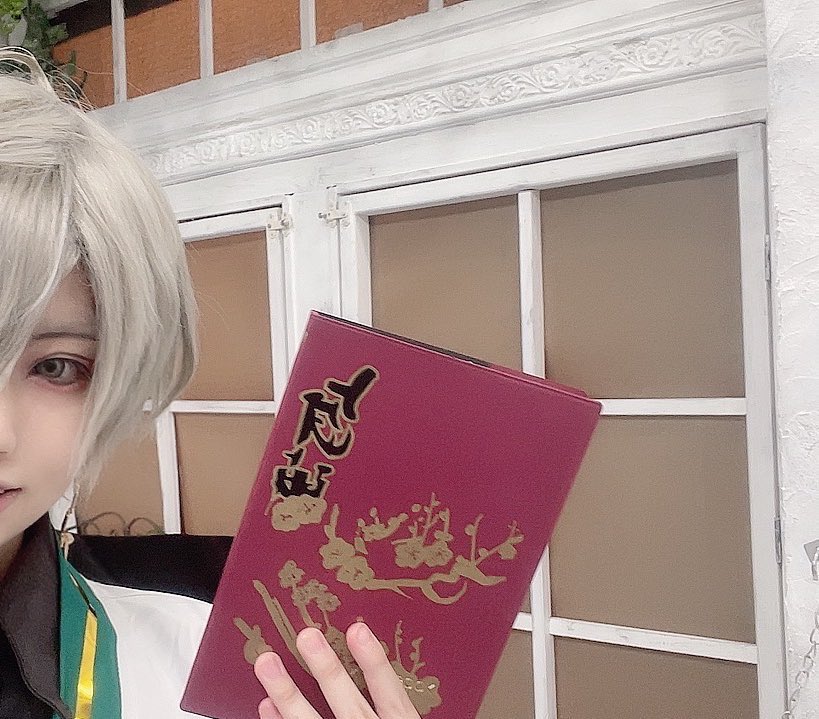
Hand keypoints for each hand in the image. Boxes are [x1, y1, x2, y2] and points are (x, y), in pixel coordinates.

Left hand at [254, 623, 420, 718]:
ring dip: (289, 695)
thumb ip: (390, 705)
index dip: (373, 663)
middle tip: (305, 637)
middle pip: (348, 705)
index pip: (390, 695)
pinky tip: (265, 706)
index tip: (357, 630)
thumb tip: (365, 655)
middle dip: (325, 669)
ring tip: (268, 664)